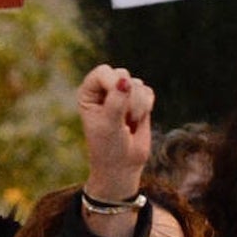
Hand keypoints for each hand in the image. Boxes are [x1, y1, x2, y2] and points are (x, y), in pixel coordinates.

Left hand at [77, 64, 153, 202]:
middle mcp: (104, 88)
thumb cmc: (108, 146)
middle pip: (122, 74)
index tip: (115, 104)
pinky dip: (146, 106)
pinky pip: (148, 91)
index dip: (113, 84)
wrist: (123, 164)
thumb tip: (125, 80)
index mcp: (88, 92)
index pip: (102, 72)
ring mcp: (122, 92)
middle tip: (122, 119)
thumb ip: (116, 101)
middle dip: (127, 98)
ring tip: (128, 122)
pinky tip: (137, 120)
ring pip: (137, 84)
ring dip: (137, 106)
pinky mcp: (139, 99)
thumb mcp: (109, 124)